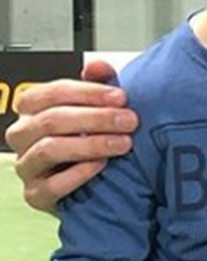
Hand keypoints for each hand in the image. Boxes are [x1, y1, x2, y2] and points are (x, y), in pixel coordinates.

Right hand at [5, 60, 138, 213]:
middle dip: (97, 118)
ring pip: (50, 149)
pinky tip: (101, 165)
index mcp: (33, 108)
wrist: (90, 176)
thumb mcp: (96, 105)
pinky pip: (52, 185)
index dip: (89, 92)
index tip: (121, 96)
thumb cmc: (89, 133)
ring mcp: (26, 166)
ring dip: (92, 144)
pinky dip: (79, 173)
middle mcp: (23, 136)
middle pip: (52, 120)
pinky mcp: (35, 194)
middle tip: (129, 120)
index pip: (53, 92)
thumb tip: (97, 65)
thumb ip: (97, 82)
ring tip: (123, 143)